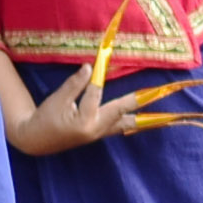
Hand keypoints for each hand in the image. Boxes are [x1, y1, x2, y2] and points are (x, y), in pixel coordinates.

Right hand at [7, 56, 187, 154]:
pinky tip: (146, 119)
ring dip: (146, 116)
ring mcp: (100, 133)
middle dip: (141, 100)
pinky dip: (134, 121)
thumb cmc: (44, 119)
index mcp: (84, 121)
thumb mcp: (56, 100)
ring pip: (127, 123)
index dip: (97, 77)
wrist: (36, 141)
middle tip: (160, 91)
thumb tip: (90, 68)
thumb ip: (73, 85)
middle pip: (123, 110)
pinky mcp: (100, 134)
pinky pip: (121, 127)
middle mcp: (97, 128)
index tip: (101, 60)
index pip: (95, 94)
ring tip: (167, 113)